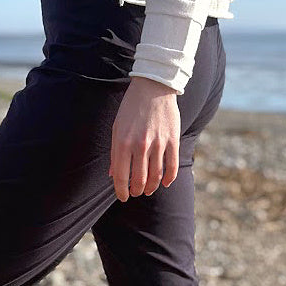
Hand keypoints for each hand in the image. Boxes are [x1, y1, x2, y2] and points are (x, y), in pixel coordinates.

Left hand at [109, 75, 180, 201]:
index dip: (121, 191)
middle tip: (135, 193)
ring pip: (156, 176)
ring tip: (148, 190)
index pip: (121, 176)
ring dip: (151, 188)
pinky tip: (165, 183)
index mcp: (122, 142)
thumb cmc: (131, 109)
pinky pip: (172, 166)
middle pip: (139, 180)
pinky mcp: (173, 140)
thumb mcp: (117, 128)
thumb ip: (115, 153)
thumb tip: (113, 175)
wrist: (153, 87)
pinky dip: (169, 179)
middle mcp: (140, 145)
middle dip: (136, 191)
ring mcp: (158, 143)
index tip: (123, 197)